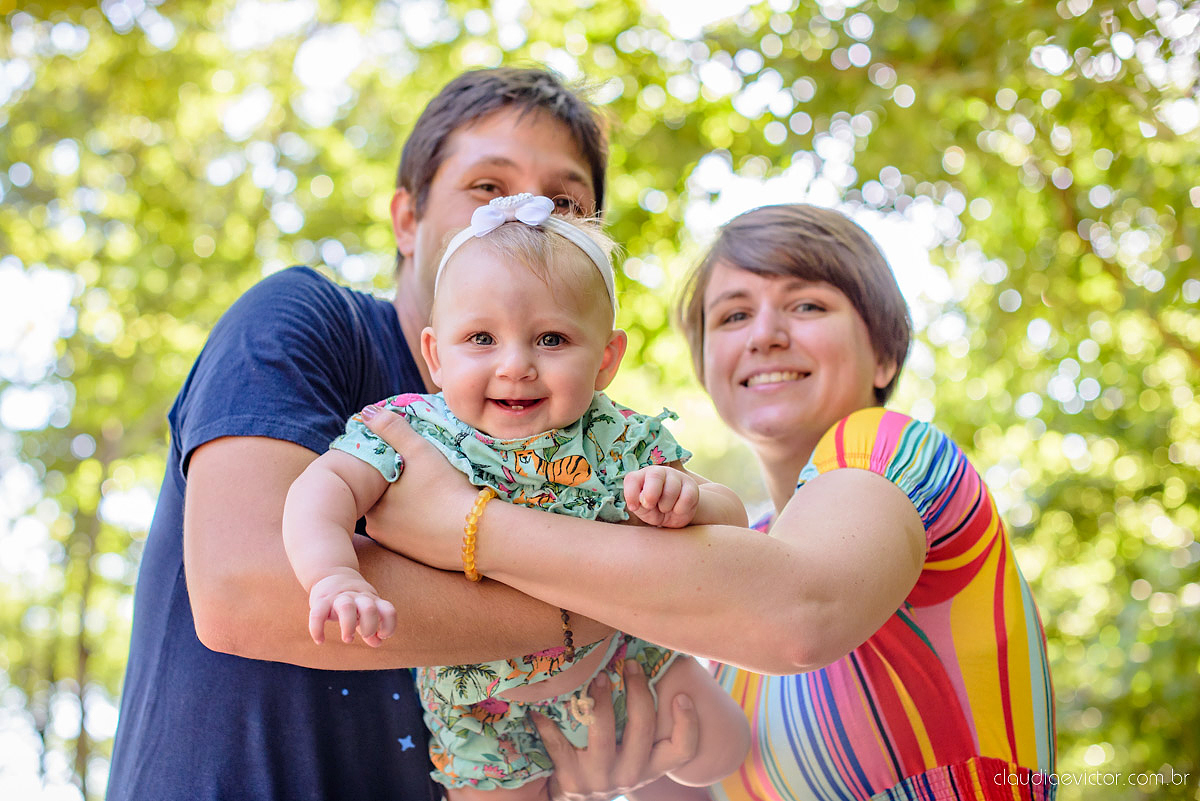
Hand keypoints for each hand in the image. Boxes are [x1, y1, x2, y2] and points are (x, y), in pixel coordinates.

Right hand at [308, 570, 395, 645]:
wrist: (331, 573)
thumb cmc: (353, 598)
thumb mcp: (366, 609)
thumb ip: (372, 626)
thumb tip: (377, 643)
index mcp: (372, 599)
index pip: (387, 610)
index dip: (389, 625)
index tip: (382, 635)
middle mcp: (358, 597)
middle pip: (369, 609)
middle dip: (369, 626)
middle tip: (365, 634)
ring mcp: (339, 597)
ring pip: (347, 607)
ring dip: (348, 627)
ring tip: (348, 638)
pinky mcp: (321, 600)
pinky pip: (318, 614)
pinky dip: (317, 629)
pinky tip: (320, 640)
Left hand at [360, 405, 476, 570]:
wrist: (477, 534)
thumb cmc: (445, 488)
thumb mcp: (419, 451)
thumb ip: (392, 429)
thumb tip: (366, 411)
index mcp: (372, 502)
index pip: (370, 479)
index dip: (387, 465)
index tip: (405, 458)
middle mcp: (376, 527)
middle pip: (381, 498)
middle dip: (396, 487)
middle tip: (420, 475)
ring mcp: (395, 546)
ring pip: (396, 517)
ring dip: (408, 506)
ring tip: (431, 493)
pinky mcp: (415, 557)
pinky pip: (411, 534)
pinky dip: (420, 524)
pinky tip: (438, 513)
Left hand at [532, 660, 699, 800]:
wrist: (575, 800)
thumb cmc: (609, 760)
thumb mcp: (632, 750)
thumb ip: (642, 720)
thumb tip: (659, 663)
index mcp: (651, 766)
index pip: (682, 750)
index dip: (687, 724)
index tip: (681, 695)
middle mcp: (630, 775)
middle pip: (643, 730)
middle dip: (638, 691)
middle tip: (630, 664)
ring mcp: (600, 779)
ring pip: (605, 734)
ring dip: (601, 701)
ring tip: (597, 677)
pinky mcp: (571, 780)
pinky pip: (559, 746)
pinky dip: (548, 725)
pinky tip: (540, 708)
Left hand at [623, 467, 699, 528]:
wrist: (676, 514)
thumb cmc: (655, 510)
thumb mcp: (644, 511)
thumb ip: (639, 505)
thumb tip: (643, 500)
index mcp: (642, 476)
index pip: (632, 479)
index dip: (631, 494)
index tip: (633, 507)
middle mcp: (659, 472)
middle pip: (655, 475)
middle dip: (651, 495)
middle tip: (651, 506)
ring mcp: (676, 476)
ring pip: (671, 490)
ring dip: (666, 506)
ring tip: (665, 508)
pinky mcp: (691, 486)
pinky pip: (686, 498)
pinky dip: (680, 509)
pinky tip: (677, 509)